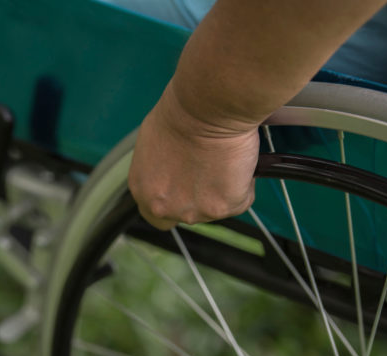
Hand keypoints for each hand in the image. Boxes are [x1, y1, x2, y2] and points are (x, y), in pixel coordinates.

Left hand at [128, 85, 259, 229]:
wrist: (207, 108)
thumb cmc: (182, 114)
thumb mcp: (155, 145)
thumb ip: (161, 170)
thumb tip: (175, 172)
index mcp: (143, 190)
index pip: (155, 216)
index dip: (173, 203)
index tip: (185, 191)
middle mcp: (164, 206)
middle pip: (187, 213)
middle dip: (200, 195)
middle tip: (210, 169)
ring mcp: (194, 210)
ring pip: (216, 207)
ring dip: (222, 188)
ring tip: (222, 158)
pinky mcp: (222, 208)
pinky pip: (240, 200)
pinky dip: (243, 183)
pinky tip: (235, 161)